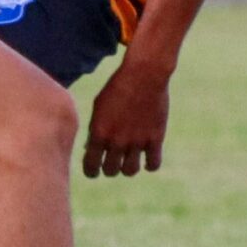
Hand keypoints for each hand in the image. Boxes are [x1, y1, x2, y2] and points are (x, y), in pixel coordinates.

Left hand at [82, 59, 169, 177]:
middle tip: (113, 160)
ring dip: (128, 167)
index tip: (94, 169)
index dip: (91, 171)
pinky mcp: (156, 139)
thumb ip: (94, 130)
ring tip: (129, 158)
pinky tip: (147, 155)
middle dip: (110, 167)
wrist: (143, 75)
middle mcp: (117, 141)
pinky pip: (152, 165)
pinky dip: (149, 164)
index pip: (91, 167)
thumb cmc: (117, 88)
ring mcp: (137, 142)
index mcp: (99, 133)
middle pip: (111, 171)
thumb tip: (90, 150)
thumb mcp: (98, 107)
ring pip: (130, 171)